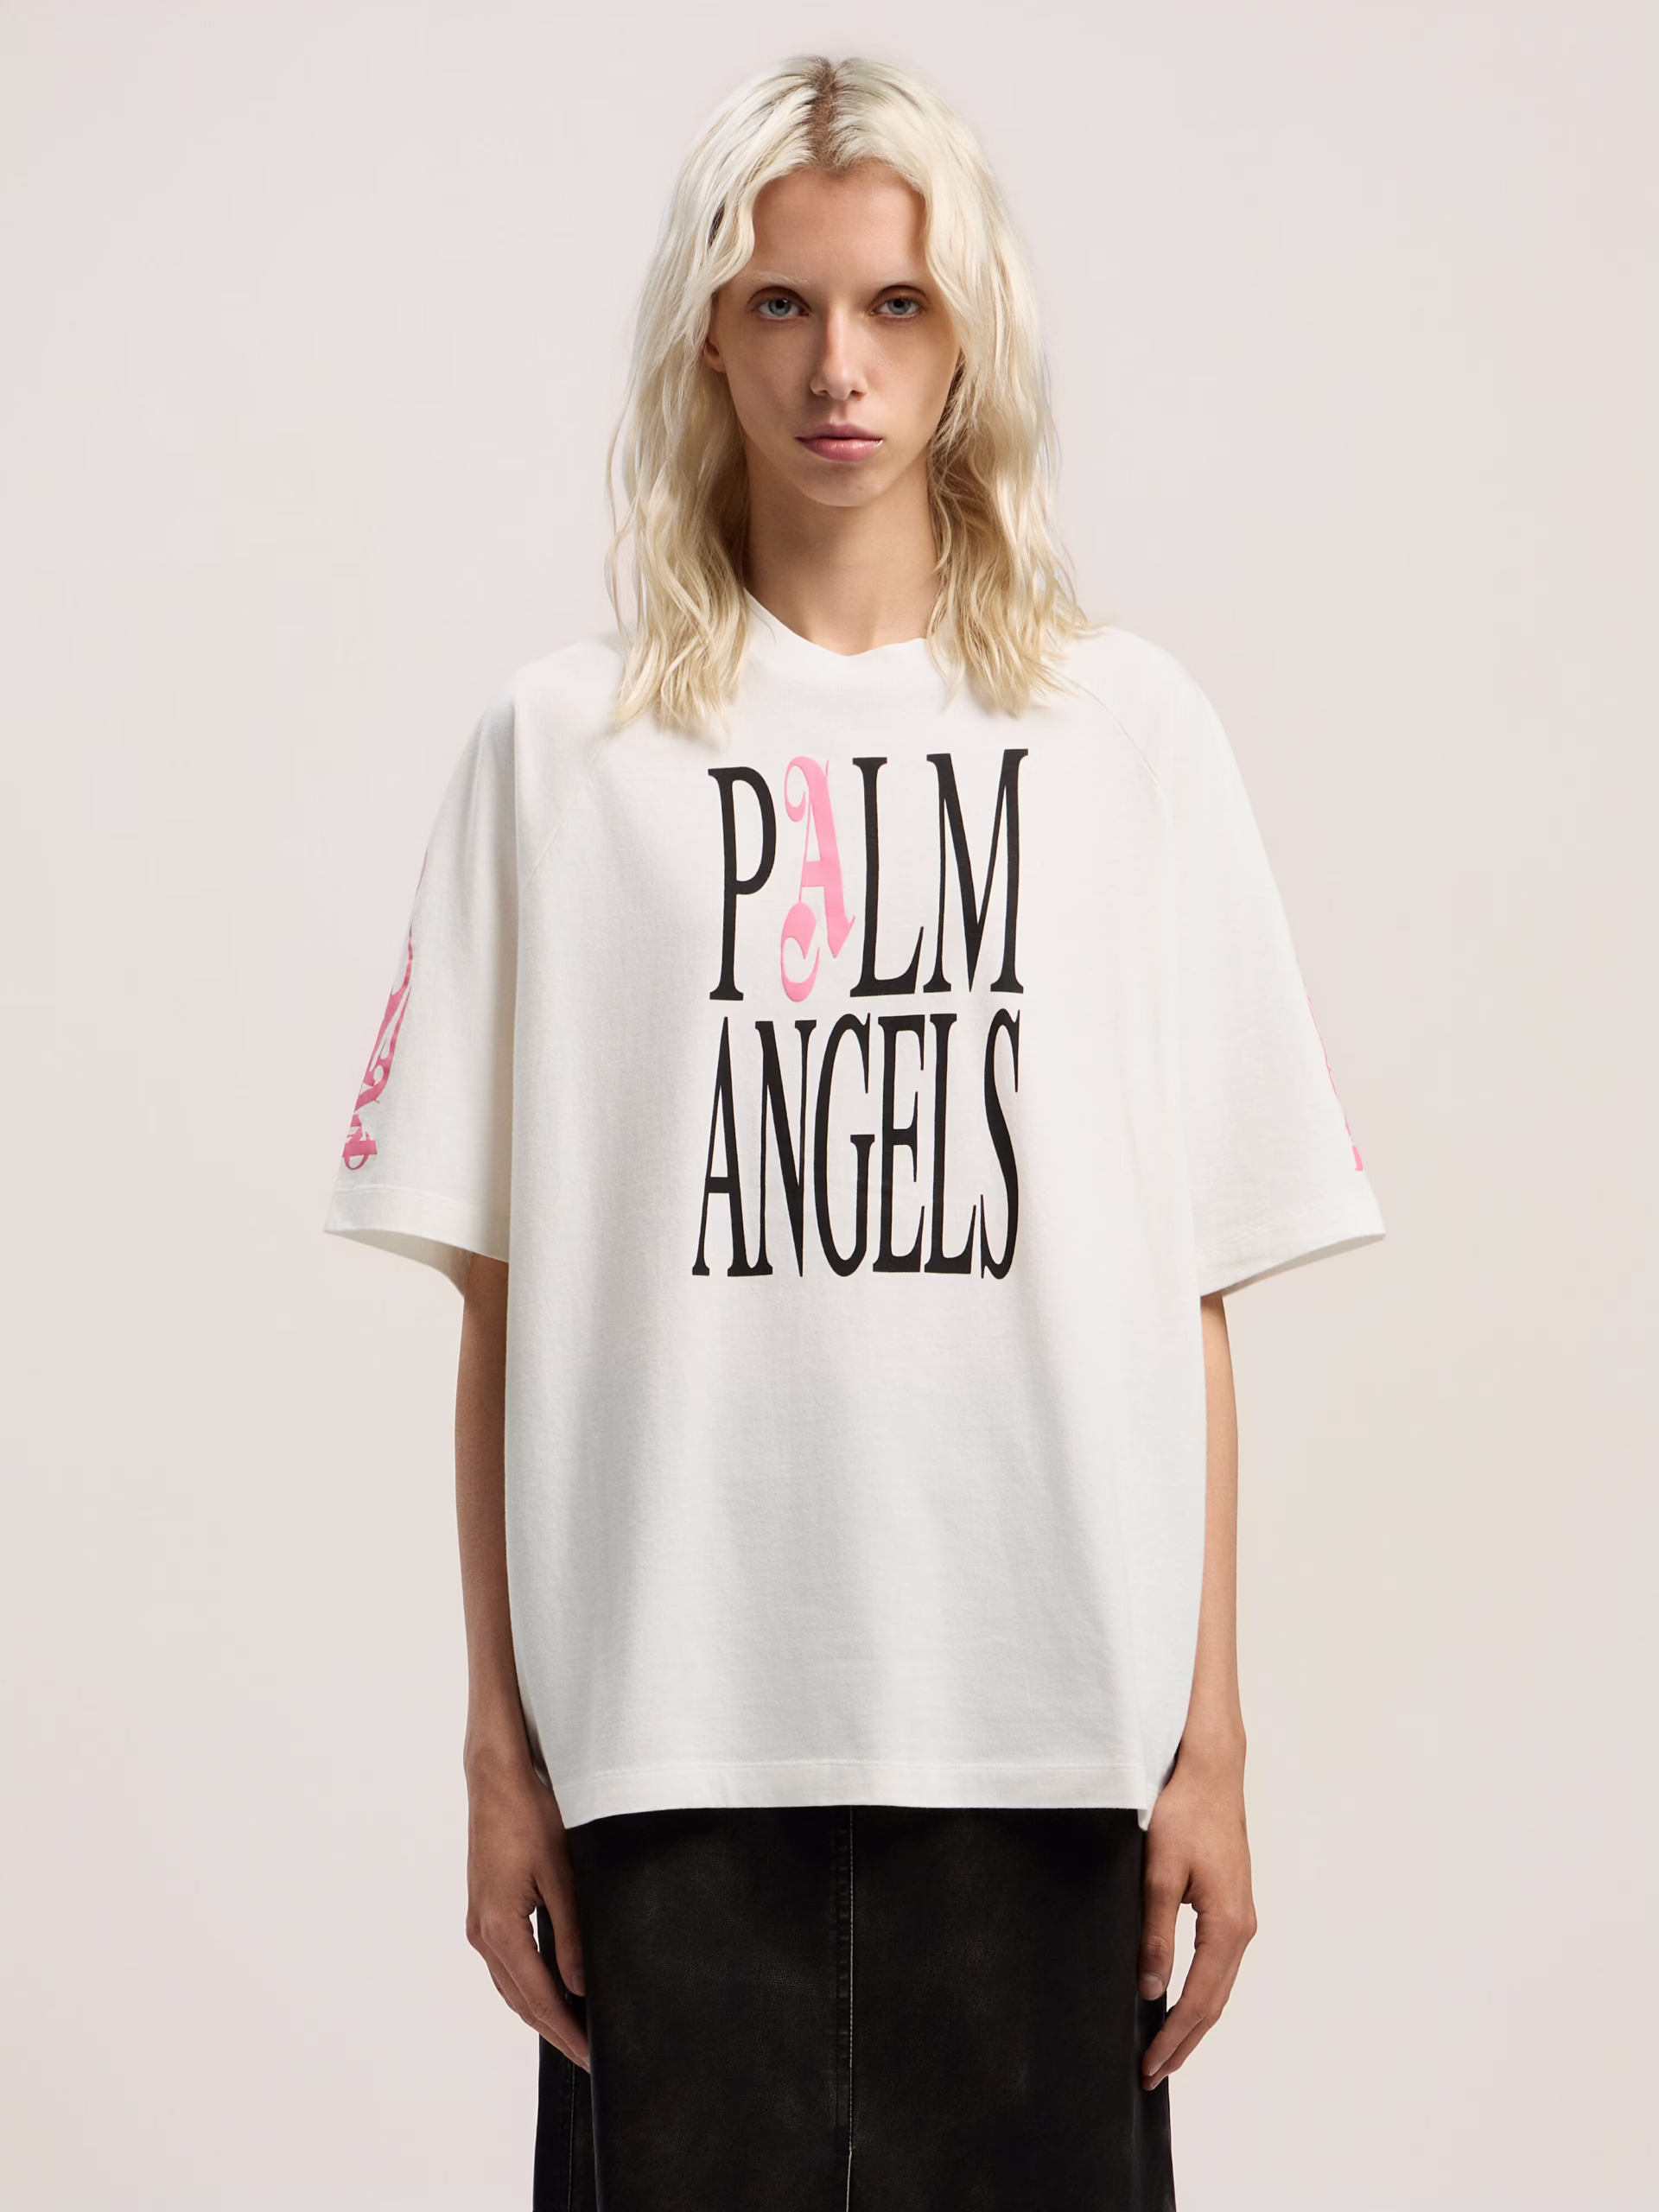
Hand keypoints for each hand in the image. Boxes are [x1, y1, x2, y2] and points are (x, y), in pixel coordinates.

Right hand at [464, 1751, 589, 2068]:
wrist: (495, 1781)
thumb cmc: (529, 1815)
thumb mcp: (560, 1873)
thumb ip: (571, 1933)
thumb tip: (581, 1985)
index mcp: (501, 1928)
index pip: (539, 1998)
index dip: (567, 2030)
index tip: (591, 2054)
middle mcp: (483, 1934)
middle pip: (521, 2002)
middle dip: (556, 2031)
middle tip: (588, 2055)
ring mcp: (479, 1925)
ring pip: (511, 1987)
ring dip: (541, 2012)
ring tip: (575, 2032)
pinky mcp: (484, 1913)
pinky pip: (506, 1966)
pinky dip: (528, 1987)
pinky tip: (550, 1991)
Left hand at [1138, 1742, 1255, 2087]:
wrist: (1210, 1771)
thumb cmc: (1185, 1813)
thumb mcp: (1159, 1873)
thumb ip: (1156, 1933)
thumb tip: (1151, 1989)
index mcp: (1227, 1926)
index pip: (1198, 2000)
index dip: (1172, 2037)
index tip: (1149, 2067)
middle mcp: (1242, 1928)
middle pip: (1214, 2002)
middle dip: (1183, 2042)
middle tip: (1152, 2075)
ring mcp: (1241, 1917)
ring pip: (1219, 1986)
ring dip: (1193, 2021)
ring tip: (1165, 2051)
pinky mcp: (1232, 1904)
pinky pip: (1219, 1965)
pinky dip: (1201, 1993)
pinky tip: (1182, 2000)